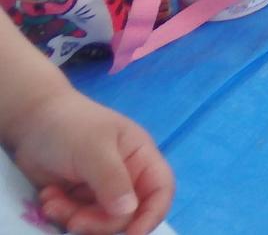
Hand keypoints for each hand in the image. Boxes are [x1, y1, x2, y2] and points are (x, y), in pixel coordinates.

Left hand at [11, 92, 173, 234]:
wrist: (32, 122)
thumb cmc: (71, 126)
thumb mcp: (94, 150)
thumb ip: (112, 180)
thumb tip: (129, 211)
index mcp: (141, 158)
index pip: (160, 191)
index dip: (152, 215)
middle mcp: (126, 177)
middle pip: (127, 214)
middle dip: (100, 221)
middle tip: (74, 218)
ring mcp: (101, 190)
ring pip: (100, 221)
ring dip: (74, 217)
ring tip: (53, 201)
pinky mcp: (78, 199)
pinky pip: (77, 219)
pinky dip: (61, 214)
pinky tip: (49, 197)